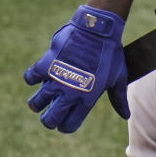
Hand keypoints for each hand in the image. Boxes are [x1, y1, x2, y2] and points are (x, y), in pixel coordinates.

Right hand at [24, 5, 129, 132]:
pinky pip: (30, 78)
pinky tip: (38, 75)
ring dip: (37, 103)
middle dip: (48, 120)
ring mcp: (56, 79)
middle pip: (49, 119)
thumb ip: (119, 99)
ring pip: (36, 103)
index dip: (65, 126)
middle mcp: (69, 93)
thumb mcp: (118, 77)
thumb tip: (126, 116)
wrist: (97, 30)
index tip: (64, 121)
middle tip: (49, 113)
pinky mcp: (46, 64)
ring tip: (41, 98)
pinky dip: (31, 77)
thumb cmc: (110, 54)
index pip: (69, 125)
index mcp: (87, 99)